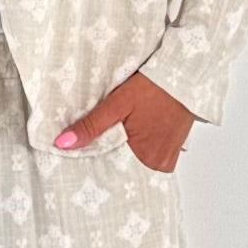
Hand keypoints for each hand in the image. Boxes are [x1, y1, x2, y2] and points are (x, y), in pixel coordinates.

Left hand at [53, 72, 194, 172]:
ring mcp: (170, 155)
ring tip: (116, 139)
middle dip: (112, 159)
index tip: (83, 164)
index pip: (115, 173)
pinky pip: (151, 153)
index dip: (99, 167)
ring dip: (127, 152)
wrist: (185, 74)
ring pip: (138, 161)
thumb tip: (62, 144)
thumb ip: (91, 126)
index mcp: (148, 158)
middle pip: (127, 168)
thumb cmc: (154, 88)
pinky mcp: (175, 146)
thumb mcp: (117, 105)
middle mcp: (161, 163)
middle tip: (96, 149)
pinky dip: (140, 147)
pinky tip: (132, 135)